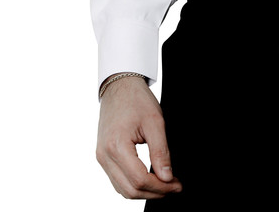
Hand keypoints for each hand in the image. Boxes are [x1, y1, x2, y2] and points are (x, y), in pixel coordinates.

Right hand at [95, 76, 182, 199]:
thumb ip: (161, 152)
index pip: (139, 179)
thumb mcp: (155, 122)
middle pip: (130, 189)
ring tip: (165, 184)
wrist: (119, 86)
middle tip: (174, 186)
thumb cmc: (136, 99)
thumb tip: (167, 178)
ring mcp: (101, 157)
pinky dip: (134, 184)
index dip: (160, 187)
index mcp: (116, 146)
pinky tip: (151, 178)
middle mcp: (104, 156)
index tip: (177, 185)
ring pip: (122, 189)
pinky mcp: (103, 156)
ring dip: (144, 191)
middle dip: (154, 192)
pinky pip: (117, 180)